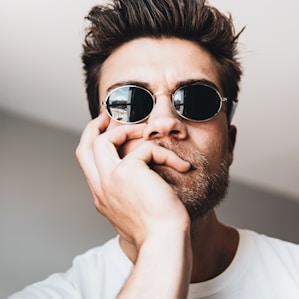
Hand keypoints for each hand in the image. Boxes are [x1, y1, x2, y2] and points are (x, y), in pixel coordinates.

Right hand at [76, 113, 190, 247]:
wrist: (164, 242)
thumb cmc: (157, 229)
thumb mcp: (136, 211)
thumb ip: (130, 192)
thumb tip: (140, 175)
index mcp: (103, 196)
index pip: (89, 164)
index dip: (94, 144)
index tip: (107, 131)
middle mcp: (101, 187)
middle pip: (85, 148)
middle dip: (93, 128)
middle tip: (108, 117)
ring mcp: (110, 180)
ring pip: (102, 141)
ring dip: (124, 130)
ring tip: (145, 131)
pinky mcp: (127, 173)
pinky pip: (145, 148)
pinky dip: (164, 152)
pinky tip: (180, 165)